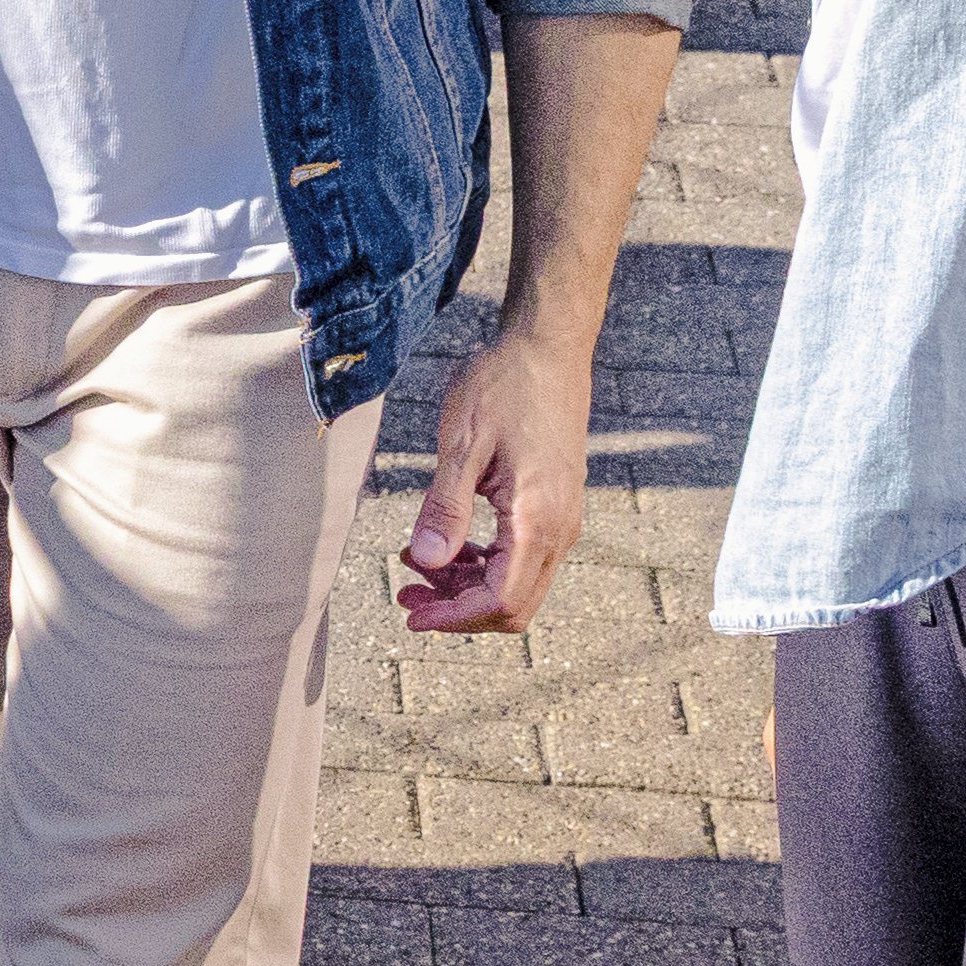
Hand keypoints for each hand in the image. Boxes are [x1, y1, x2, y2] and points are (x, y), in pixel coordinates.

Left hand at [393, 321, 601, 633]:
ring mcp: (561, 519)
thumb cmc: (505, 386)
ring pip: (516, 584)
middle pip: (513, 605)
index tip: (410, 613)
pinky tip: (444, 546)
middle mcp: (560, 529)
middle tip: (404, 594)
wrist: (548, 348)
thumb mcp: (463, 444)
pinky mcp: (553, 507)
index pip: (501, 601)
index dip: (454, 617)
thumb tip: (426, 562)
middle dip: (457, 610)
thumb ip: (445, 507)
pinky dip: (480, 562)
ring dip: (465, 587)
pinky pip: (519, 557)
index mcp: (539, 520)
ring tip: (413, 568)